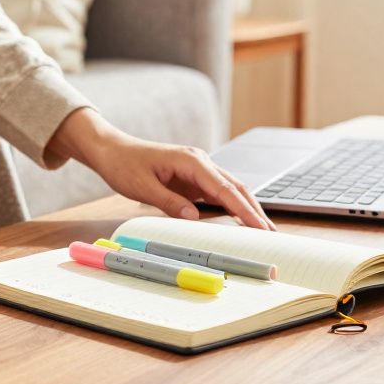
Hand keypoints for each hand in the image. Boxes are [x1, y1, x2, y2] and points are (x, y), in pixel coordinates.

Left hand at [47, 108, 275, 229]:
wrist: (111, 150)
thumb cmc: (124, 165)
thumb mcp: (142, 187)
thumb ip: (169, 202)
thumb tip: (194, 217)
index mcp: (191, 161)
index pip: (224, 188)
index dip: (244, 209)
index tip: (260, 226)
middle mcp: (200, 162)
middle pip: (236, 187)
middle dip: (255, 210)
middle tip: (271, 233)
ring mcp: (198, 169)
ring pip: (230, 189)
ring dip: (246, 208)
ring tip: (263, 230)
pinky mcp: (193, 178)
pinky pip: (217, 192)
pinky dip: (231, 206)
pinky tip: (240, 221)